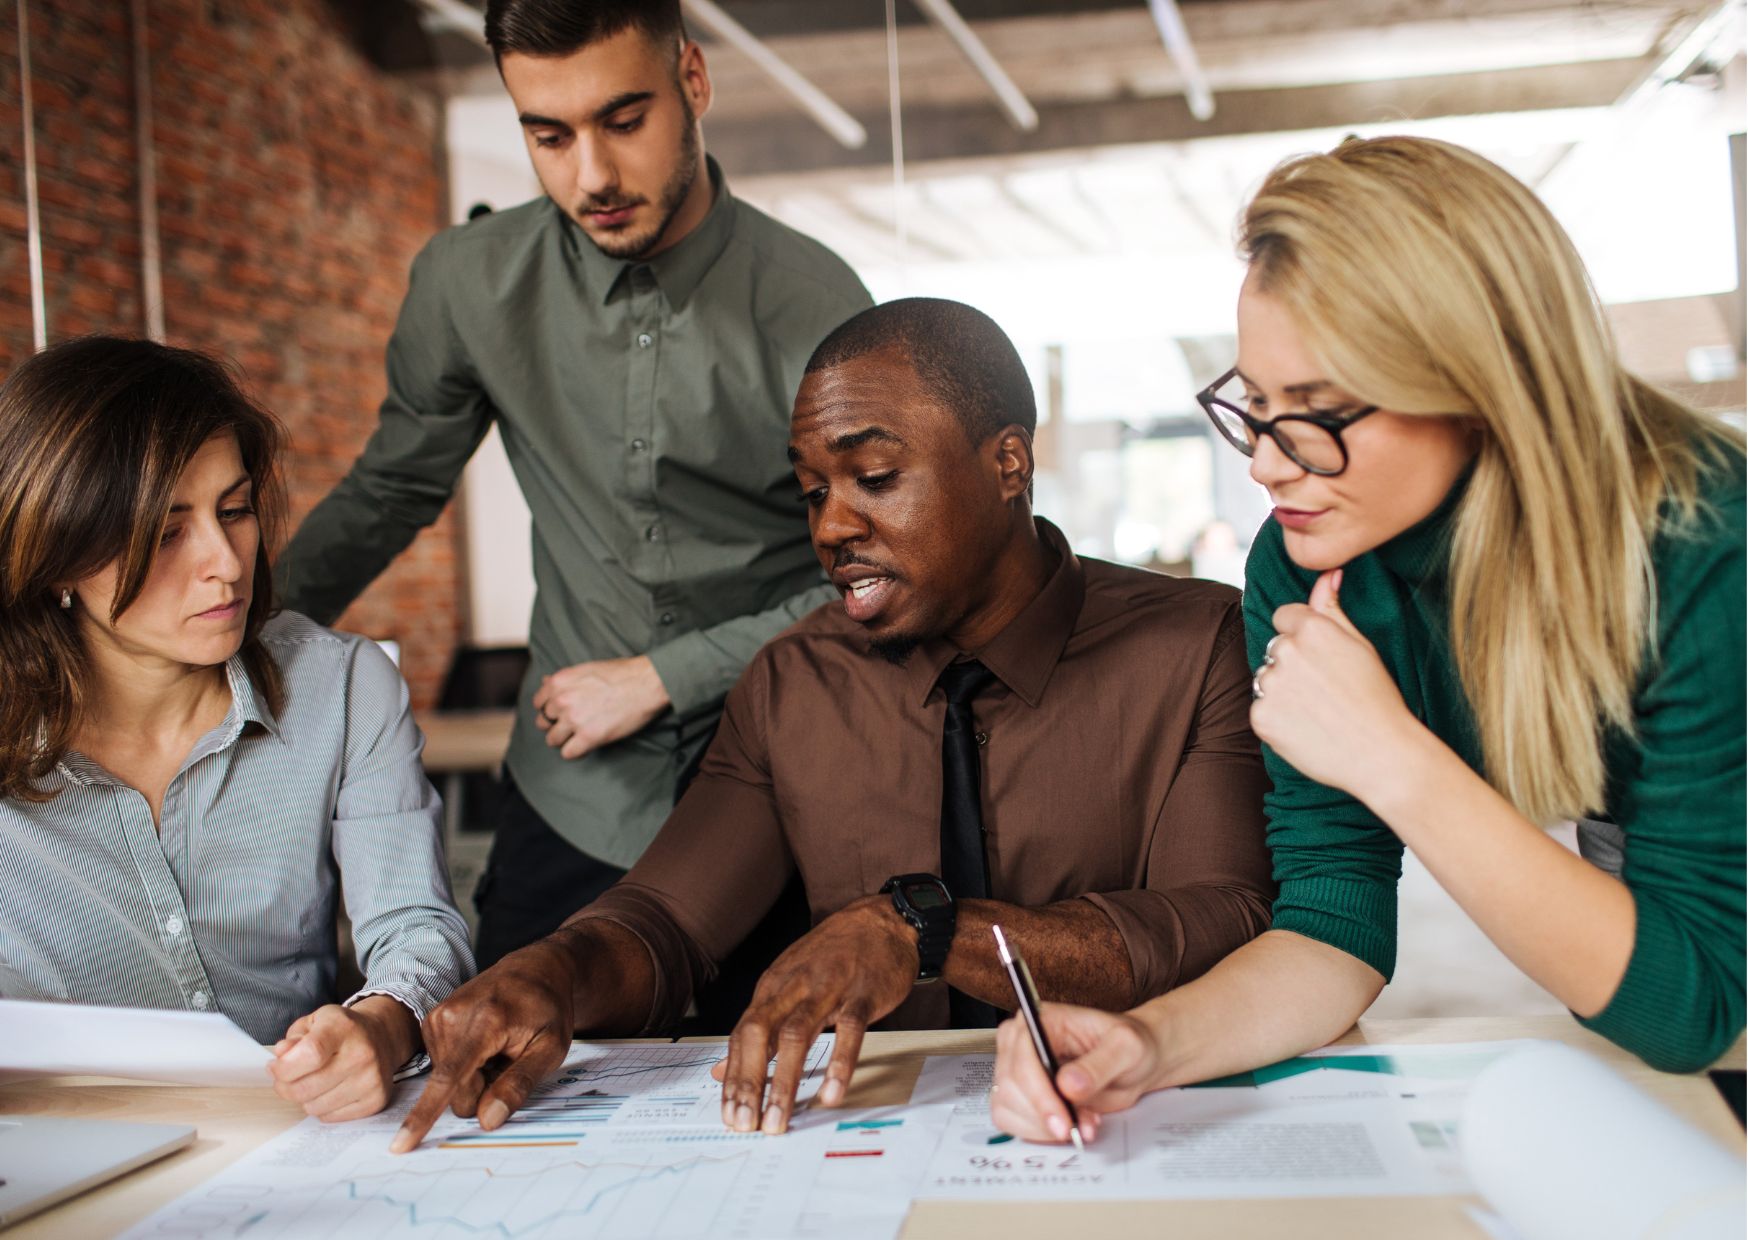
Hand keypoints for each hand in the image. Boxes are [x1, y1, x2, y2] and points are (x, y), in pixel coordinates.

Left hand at [269, 997, 415, 1122]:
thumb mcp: (314, 1022)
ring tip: (314, 1082)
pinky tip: (331, 1091)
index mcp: (344, 1027)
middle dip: (286, 1087)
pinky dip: (323, 1108)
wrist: (382, 1037)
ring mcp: (371, 1079)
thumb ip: (293, 1039)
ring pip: (314, 1107)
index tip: (275, 1067)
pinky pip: (330, 1117)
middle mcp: (362, 1053)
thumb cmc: (341, 1031)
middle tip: (286, 1079)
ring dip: (306, 1098)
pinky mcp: (376, 1100)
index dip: (284, 1067)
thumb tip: (280, 1056)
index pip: (310, 1054)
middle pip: (306, 1087)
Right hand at [390, 935, 579, 1152]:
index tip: (400, 1146)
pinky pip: (444, 1067)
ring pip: (448, 1081)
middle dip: (483, 1088)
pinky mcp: (431, 1022)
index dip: (425, 1116)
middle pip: (455, 1090)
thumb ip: (519, 1084)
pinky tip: (485, 1044)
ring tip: (498, 1047)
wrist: (535, 968)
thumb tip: (487, 1121)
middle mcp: (451, 1017)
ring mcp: (437, 1017)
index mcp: (484, 1022)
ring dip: (476, 1075)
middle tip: (509, 1059)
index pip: (450, 1079)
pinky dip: (466, 1064)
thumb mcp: (551, 1048)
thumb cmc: (547, 1008)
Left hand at [533, 655, 669, 759]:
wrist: (647, 683)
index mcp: (559, 682)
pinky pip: (569, 753)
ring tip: (580, 736)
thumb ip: (563, 679)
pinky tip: (587, 744)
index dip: (550, 709)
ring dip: (565, 740)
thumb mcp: (586, 668)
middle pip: (543, 723)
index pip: (538, 703)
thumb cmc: (621, 673)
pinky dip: (576, 751)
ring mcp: (574, 720)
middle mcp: (562, 701)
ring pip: (553, 740)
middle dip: (556, 725)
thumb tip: (545, 682)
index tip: (561, 712)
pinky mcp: (589, 737)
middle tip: (572, 725)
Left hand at [709, 896, 918, 1134]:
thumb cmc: (834, 955)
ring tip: (778, 1118)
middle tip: (746, 1124)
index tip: (729, 1114)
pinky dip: (838, 1063)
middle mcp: (794, 987)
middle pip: (760, 1035)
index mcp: (773, 987)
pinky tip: (831, 1092)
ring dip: (785, 1081)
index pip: (743, 1036)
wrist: (881, 920)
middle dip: (749, 1082)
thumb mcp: (788, 983)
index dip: (733, 1076)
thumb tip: (721, 1068)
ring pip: (798, 1036)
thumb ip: (759, 1026)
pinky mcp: (862, 995)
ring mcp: (828, 989)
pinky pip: (848, 1031)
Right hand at [989, 1003, 1161, 1143]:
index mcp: (1041, 1019)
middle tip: (1082, 1126)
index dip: (1039, 1093)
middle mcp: (1021, 1042)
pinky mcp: (1019, 1094)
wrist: (1133, 1064)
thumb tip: (1069, 1084)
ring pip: (1007, 1107)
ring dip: (1044, 1127)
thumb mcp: (1127, 1048)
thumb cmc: (1129, 1046)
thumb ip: (1099, 1064)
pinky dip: (1040, 1133)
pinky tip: (1069, 1125)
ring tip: (1083, 1123)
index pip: (1023, 1057)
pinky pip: (1012, 1121)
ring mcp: (1016, 1069)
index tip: (1063, 1121)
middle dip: (1045, 1115)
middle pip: (1010, 1086)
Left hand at [1252, 569, 1422, 800]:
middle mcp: (1285, 652)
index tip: (1321, 659)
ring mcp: (1270, 685)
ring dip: (1282, 691)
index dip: (1303, 637)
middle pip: (1275, 648)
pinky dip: (1277, 719)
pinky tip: (1306, 729)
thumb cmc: (1378, 698)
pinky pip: (1260, 709)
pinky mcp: (1260, 717)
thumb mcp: (1360, 645)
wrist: (1382, 754)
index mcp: (1311, 628)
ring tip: (1317, 710)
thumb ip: (1333, 608)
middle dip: (1292, 664)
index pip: (1285, 616)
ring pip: (1266, 678)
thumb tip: (1327, 574)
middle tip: (1325, 690)